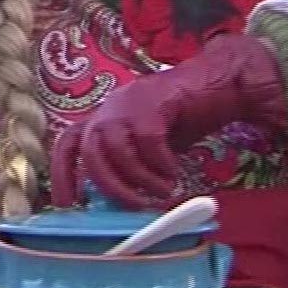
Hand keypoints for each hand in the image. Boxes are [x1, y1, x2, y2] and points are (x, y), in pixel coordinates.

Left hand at [48, 34, 287, 208]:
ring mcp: (131, 101)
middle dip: (111, 186)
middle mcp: (111, 106)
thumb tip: (124, 203)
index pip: (69, 142)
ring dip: (138, 179)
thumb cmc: (189, 116)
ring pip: (116, 149)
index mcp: (106, 116)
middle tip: (136, 206)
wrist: (224, 81)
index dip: (62, 174)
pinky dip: (159, 164)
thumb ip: (135, 166)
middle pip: (91, 152)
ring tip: (162, 192)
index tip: (68, 204)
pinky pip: (147, 140)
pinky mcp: (155, 100)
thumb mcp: (154, 147)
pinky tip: (174, 172)